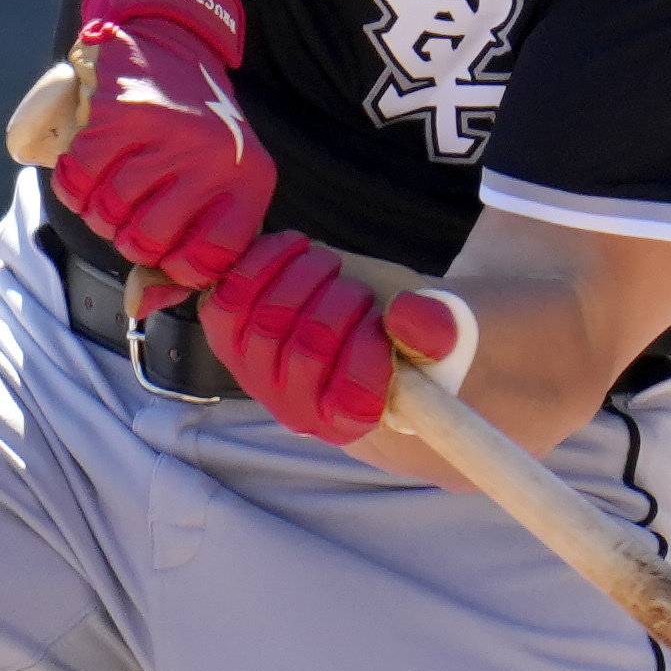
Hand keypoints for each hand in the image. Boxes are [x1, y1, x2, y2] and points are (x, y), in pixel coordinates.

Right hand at [45, 0, 272, 300]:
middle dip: (124, 234)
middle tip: (128, 206)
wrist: (170, 37)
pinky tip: (89, 159)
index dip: (173, 266)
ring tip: (111, 179)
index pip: (204, 263)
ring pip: (106, 212)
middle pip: (143, 242)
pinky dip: (72, 179)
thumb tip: (139, 306)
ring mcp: (166, 135)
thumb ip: (180, 252)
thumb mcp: (211, 188)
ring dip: (96, 205)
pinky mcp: (120, 113)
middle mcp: (212, 160)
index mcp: (248, 183)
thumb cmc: (192, 131)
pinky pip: (77, 178)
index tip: (164, 244)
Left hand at [198, 230, 471, 446]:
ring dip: (303, 276)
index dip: (371, 350)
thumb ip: (438, 329)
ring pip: (267, 317)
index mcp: (352, 420)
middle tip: (360, 289)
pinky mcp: (230, 337)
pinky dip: (261, 262)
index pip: (353, 398)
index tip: (384, 321)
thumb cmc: (406, 334)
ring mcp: (258, 375)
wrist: (359, 324)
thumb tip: (405, 315)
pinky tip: (295, 249)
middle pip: (309, 347)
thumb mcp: (442, 332)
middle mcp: (298, 410)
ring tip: (331, 268)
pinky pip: (228, 299)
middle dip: (342, 302)